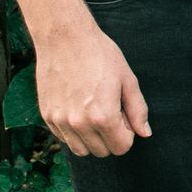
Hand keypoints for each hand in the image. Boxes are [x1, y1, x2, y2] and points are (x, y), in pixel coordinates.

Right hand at [38, 25, 150, 158]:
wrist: (64, 39)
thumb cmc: (100, 55)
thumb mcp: (128, 80)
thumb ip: (138, 110)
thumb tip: (145, 134)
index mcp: (103, 116)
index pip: (121, 147)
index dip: (128, 133)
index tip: (124, 114)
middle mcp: (79, 124)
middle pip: (102, 152)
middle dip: (111, 136)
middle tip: (111, 110)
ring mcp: (60, 122)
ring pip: (81, 150)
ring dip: (92, 139)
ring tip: (95, 112)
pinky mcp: (47, 116)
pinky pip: (64, 139)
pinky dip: (75, 132)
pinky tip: (79, 109)